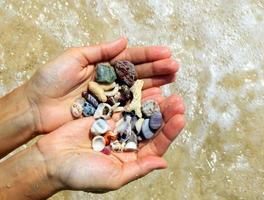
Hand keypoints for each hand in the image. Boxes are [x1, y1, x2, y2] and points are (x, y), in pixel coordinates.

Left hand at [25, 37, 178, 133]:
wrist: (36, 107)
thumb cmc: (51, 80)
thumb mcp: (73, 58)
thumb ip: (100, 51)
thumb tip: (124, 40)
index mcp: (103, 65)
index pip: (130, 58)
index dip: (148, 55)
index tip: (166, 53)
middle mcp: (110, 80)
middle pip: (138, 73)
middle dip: (157, 69)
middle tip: (175, 68)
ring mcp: (110, 97)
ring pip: (136, 89)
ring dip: (155, 85)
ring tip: (172, 80)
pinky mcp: (107, 113)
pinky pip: (128, 107)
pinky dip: (143, 103)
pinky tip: (157, 98)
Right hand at [36, 90, 184, 192]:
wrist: (51, 161)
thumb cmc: (80, 174)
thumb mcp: (112, 178)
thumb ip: (138, 169)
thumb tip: (163, 164)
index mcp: (132, 159)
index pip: (156, 145)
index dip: (169, 132)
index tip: (180, 118)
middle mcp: (128, 143)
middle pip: (151, 127)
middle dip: (165, 114)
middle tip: (177, 101)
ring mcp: (117, 129)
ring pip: (139, 114)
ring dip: (152, 104)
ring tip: (166, 92)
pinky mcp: (105, 117)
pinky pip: (123, 106)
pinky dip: (133, 98)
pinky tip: (144, 88)